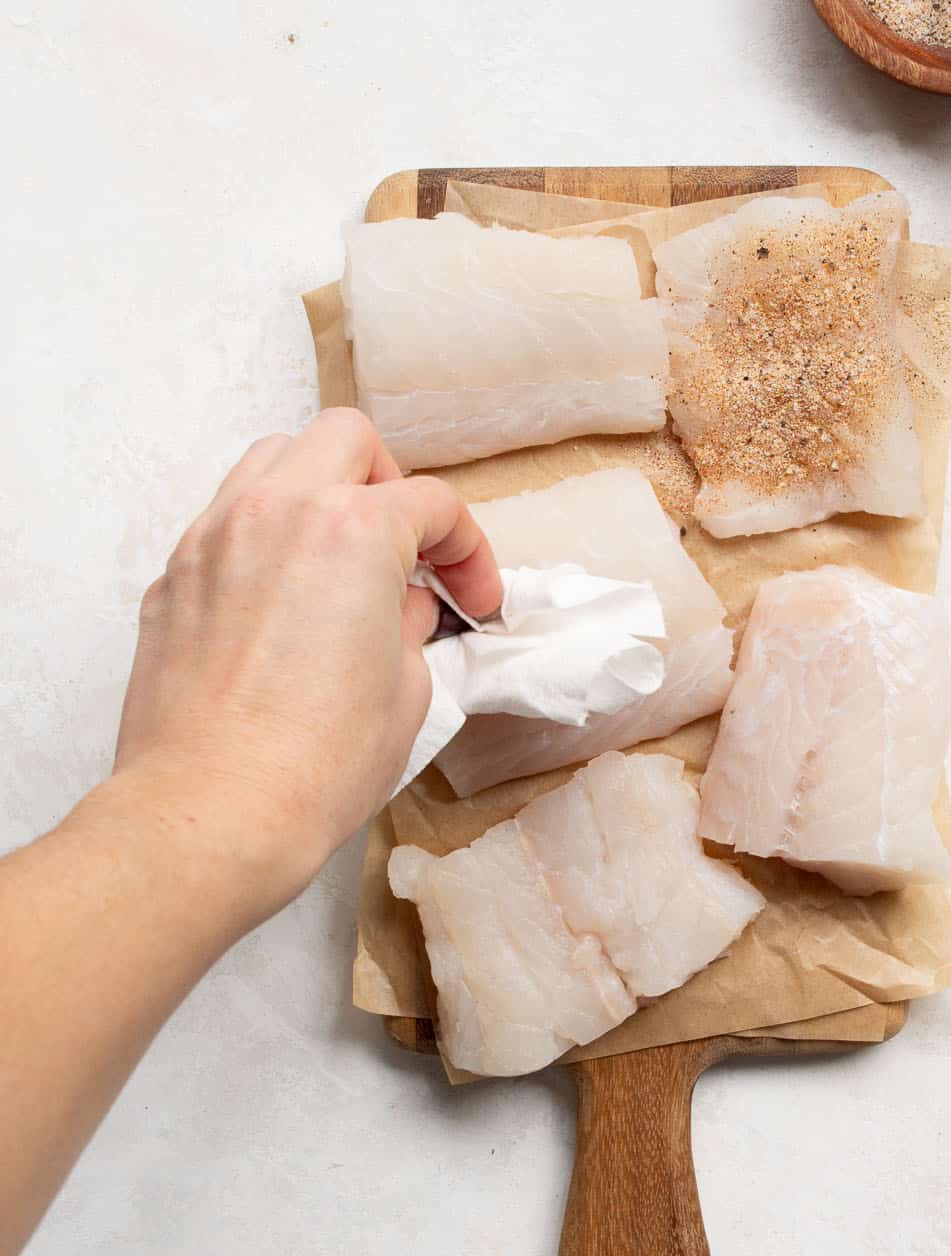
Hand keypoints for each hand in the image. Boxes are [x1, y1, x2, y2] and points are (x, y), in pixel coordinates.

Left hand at [114, 410, 501, 918]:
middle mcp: (277, 512)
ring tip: (341, 560)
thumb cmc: (315, 764)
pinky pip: (226, 523)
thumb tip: (400, 609)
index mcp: (353, 530)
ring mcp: (213, 538)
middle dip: (390, 484)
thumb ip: (411, 626)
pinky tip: (282, 604)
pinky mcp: (173, 579)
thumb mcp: (408, 691)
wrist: (210, 814)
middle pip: (347, 441)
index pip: (432, 504)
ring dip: (319, 492)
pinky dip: (264, 539)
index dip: (469, 552)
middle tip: (408, 549)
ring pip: (273, 460)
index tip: (472, 599)